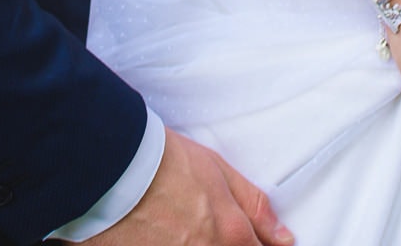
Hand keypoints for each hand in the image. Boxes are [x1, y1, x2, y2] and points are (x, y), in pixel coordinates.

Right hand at [98, 129, 293, 245]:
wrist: (115, 168)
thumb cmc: (166, 163)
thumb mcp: (219, 171)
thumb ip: (254, 207)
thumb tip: (285, 238)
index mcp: (231, 236)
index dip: (263, 245)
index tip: (260, 239)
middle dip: (228, 241)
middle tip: (209, 220)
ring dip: (202, 240)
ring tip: (184, 223)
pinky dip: (177, 243)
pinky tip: (169, 231)